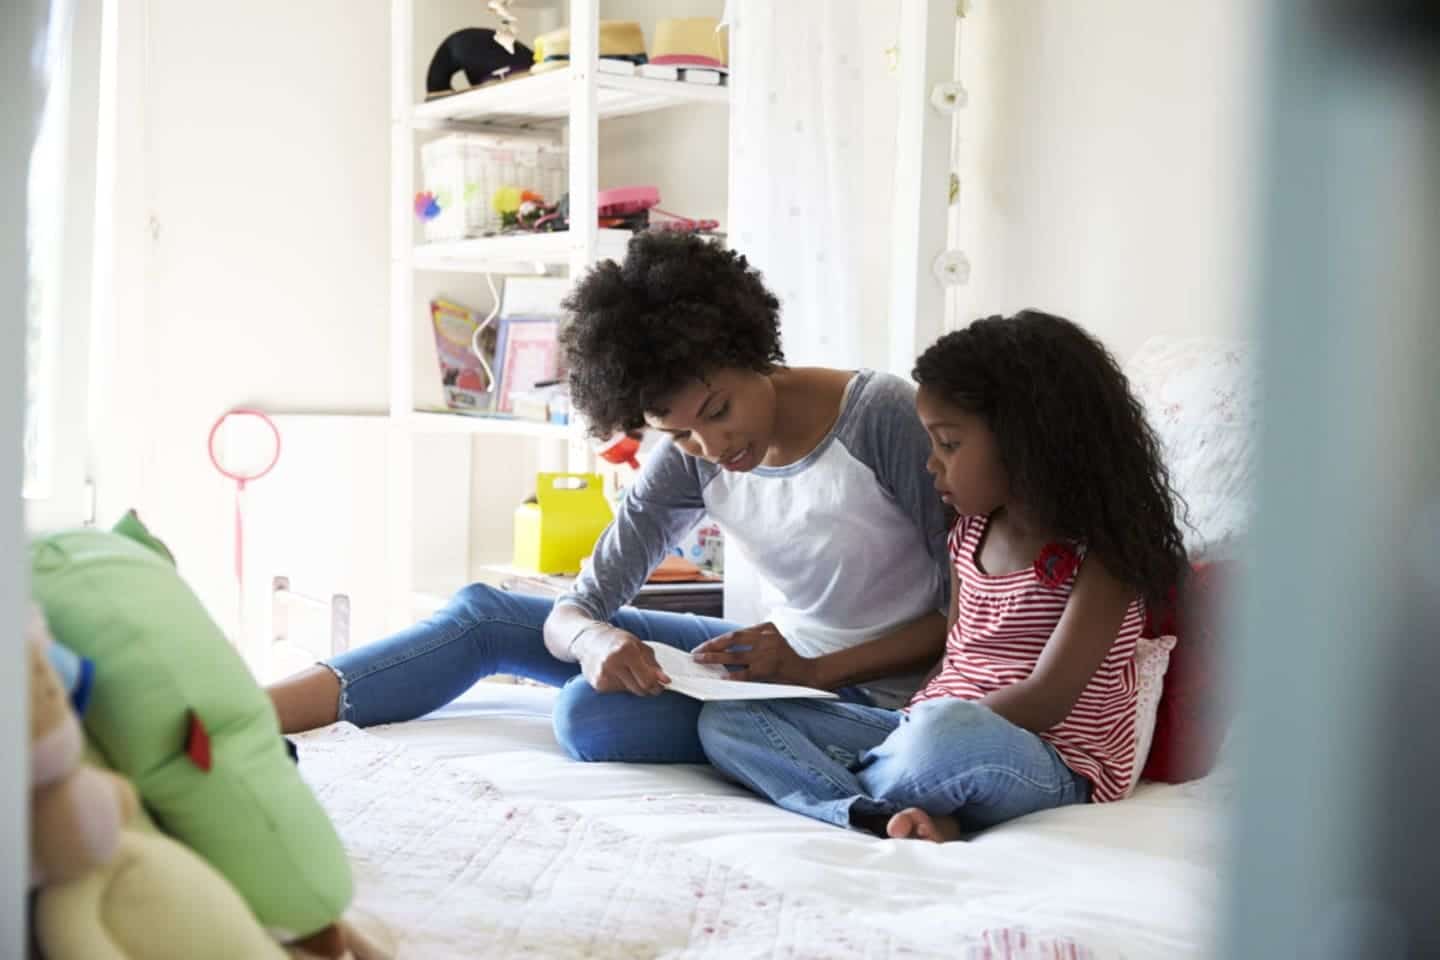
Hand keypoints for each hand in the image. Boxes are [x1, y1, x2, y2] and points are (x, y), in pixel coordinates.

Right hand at [575, 625, 670, 695]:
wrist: (588, 640)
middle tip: (648, 680)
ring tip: (626, 671)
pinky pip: (618, 692)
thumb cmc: (617, 641)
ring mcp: (603, 675)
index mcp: (626, 650)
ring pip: (629, 691)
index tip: (660, 684)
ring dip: (633, 685)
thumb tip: (665, 680)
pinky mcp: (598, 685)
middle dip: (648, 687)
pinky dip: (621, 685)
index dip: (657, 684)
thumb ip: (653, 664)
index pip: (647, 679)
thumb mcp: (639, 645)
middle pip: (640, 689)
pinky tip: (615, 674)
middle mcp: (613, 663)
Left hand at [692, 623, 817, 685]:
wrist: (808, 672)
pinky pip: (745, 673)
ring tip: (701, 661)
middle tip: (696, 653)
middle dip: (711, 646)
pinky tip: (720, 678)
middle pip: (732, 640)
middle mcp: (766, 638)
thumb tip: (724, 649)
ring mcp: (767, 654)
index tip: (703, 646)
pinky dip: (731, 675)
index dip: (717, 640)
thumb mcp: (774, 640)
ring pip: (734, 656)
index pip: (736, 633)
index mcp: (767, 628)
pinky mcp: (768, 670)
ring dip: (715, 659)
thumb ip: (755, 640)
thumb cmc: (787, 658)